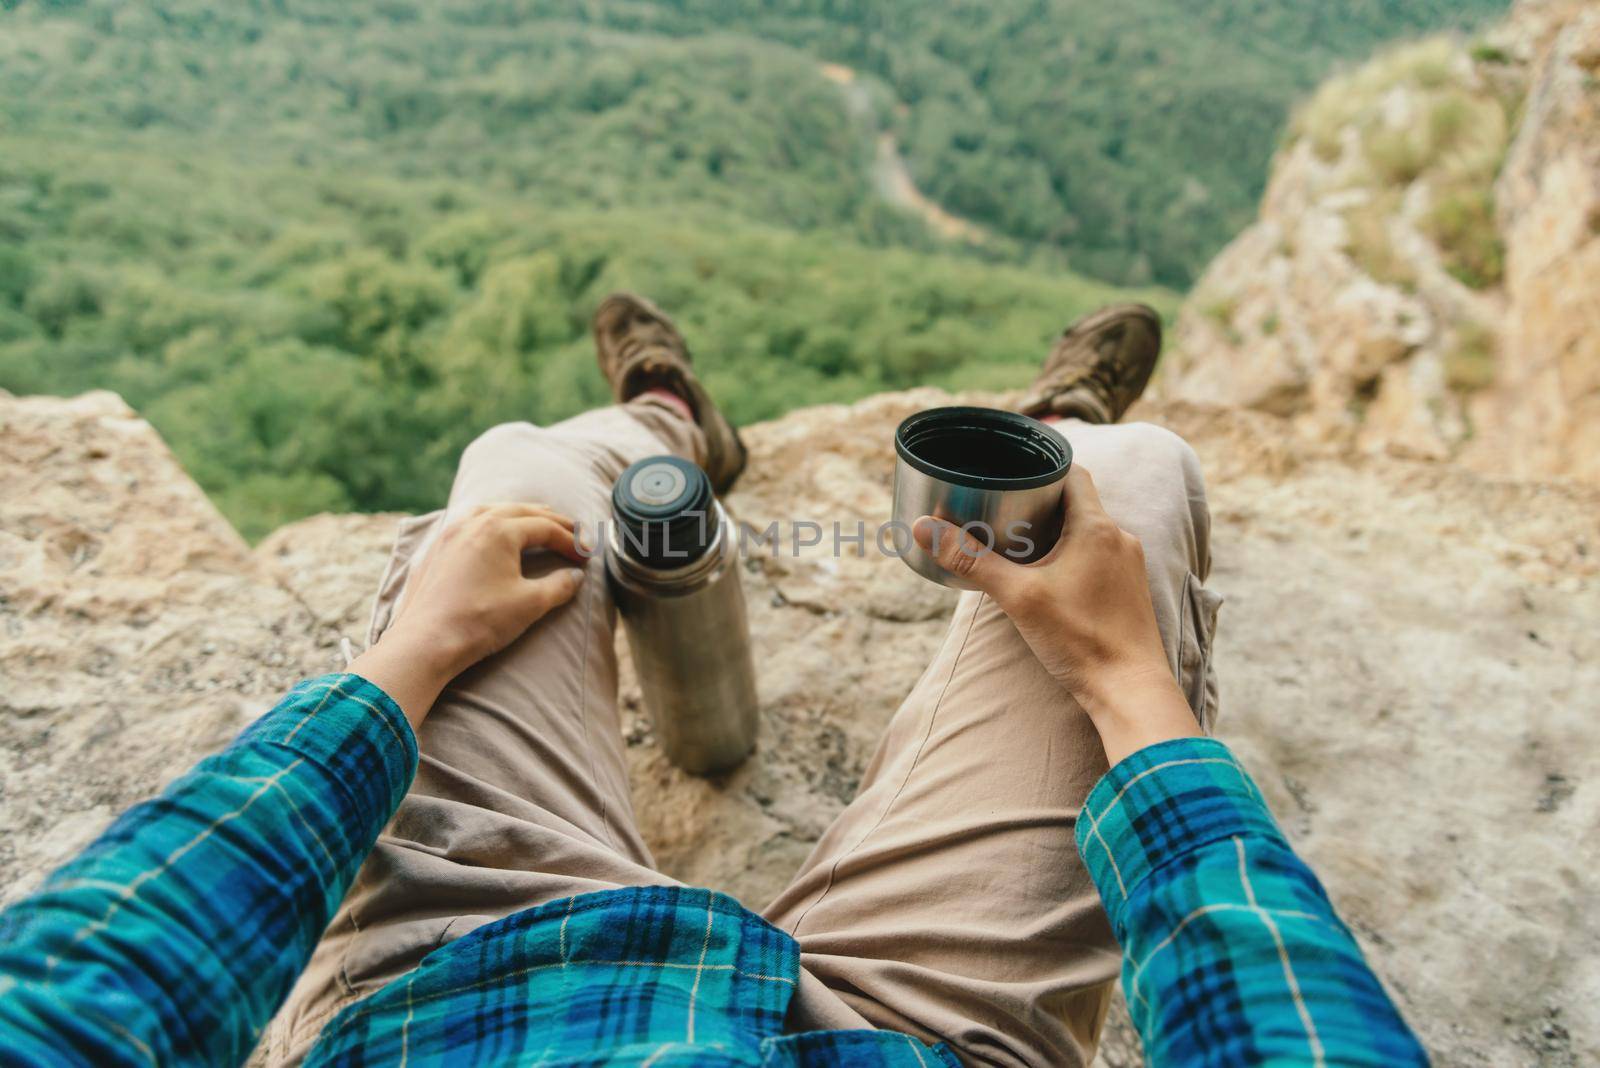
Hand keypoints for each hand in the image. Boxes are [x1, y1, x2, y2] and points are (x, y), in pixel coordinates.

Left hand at [350, 503, 586, 727]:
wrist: (425, 643)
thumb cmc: (478, 621)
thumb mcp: (530, 604)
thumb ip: (559, 585)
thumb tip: (575, 576)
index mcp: (498, 529)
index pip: (545, 528)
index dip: (571, 540)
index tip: (587, 556)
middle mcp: (473, 522)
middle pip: (521, 511)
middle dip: (550, 521)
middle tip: (573, 532)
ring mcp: (450, 533)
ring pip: (492, 511)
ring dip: (519, 515)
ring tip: (536, 524)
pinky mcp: (435, 549)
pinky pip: (469, 523)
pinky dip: (492, 523)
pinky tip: (494, 535)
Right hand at [913, 465, 1198, 763]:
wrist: (1129, 692)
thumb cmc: (1081, 640)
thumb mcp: (1017, 596)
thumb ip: (972, 560)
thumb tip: (924, 528)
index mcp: (1097, 527)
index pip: (1072, 473)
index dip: (1041, 468)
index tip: (1011, 474)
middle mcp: (1120, 539)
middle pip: (1078, 502)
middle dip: (1040, 502)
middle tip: (1002, 508)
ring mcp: (1129, 566)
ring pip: (1088, 532)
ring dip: (1056, 532)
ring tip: (1019, 543)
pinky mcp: (1129, 592)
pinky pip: (1098, 558)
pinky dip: (1072, 557)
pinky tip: (1047, 577)